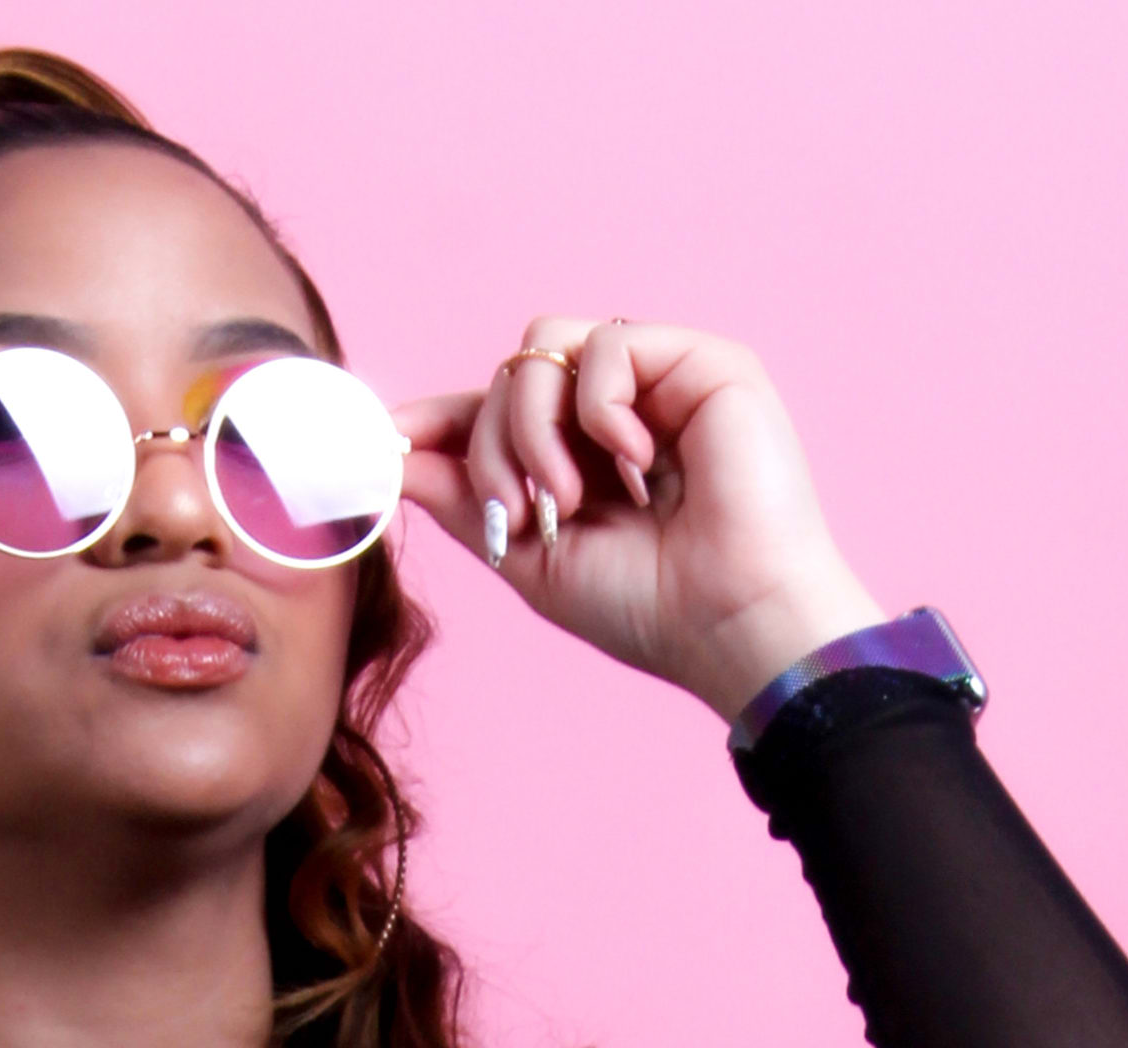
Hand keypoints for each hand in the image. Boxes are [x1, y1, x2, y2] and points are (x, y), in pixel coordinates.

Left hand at [395, 321, 880, 726]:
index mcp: (585, 456)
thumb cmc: (651, 609)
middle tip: (522, 514)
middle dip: (492, 445)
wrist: (734, 625)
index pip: (500, 407)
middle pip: (510, 373)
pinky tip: (634, 464)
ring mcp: (661, 380)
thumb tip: (393, 456)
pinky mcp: (703, 361)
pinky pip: (608, 343)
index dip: (445, 416)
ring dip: (532, 425)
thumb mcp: (532, 558)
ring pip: (545, 345)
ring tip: (567, 498)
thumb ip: (466, 501)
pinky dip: (599, 405)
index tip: (393, 434)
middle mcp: (620, 411)